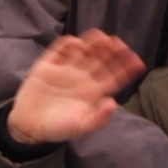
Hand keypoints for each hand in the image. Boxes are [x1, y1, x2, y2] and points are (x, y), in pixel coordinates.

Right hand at [8, 30, 144, 143]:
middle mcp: (84, 77)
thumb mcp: (81, 128)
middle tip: (120, 45)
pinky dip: (67, 45)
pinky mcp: (49, 66)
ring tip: (102, 39)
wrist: (29, 127)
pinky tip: (75, 43)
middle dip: (112, 51)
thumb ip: (98, 119)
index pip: (115, 76)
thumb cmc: (59, 128)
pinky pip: (59, 51)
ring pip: (84, 51)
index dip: (127, 68)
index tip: (138, 62)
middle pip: (102, 59)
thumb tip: (113, 104)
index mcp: (95, 91)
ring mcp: (67, 70)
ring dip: (94, 44)